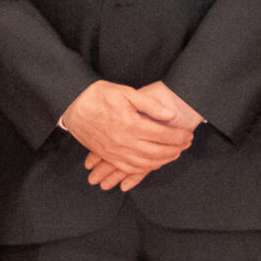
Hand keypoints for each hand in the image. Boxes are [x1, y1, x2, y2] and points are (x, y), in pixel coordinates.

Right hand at [62, 79, 194, 191]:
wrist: (72, 105)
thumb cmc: (98, 96)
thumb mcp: (126, 92)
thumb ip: (150, 104)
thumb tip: (170, 115)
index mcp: (131, 124)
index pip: (163, 135)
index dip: (179, 136)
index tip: (188, 134)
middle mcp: (125, 141)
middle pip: (158, 151)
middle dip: (176, 149)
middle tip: (186, 144)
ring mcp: (116, 151)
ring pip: (146, 163)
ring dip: (164, 160)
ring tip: (174, 154)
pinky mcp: (108, 156)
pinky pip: (130, 168)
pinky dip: (145, 168)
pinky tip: (153, 163)